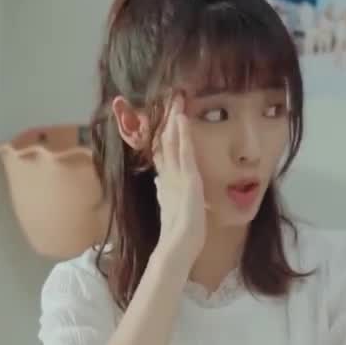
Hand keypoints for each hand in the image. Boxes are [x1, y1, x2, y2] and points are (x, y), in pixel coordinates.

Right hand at [152, 95, 204, 264]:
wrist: (178, 246)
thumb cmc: (178, 232)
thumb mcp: (170, 206)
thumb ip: (164, 191)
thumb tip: (158, 180)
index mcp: (165, 179)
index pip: (162, 150)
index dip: (161, 131)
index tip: (162, 114)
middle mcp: (167, 174)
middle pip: (165, 141)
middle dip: (166, 120)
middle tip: (169, 97)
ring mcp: (176, 175)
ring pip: (172, 142)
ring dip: (173, 120)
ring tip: (175, 100)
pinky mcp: (187, 179)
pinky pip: (184, 152)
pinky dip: (182, 135)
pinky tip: (181, 119)